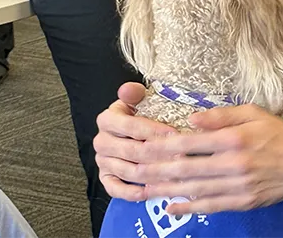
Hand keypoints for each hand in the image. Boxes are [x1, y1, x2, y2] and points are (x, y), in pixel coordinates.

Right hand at [94, 83, 176, 200]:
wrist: (125, 130)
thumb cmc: (136, 113)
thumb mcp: (136, 99)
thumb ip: (134, 92)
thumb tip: (129, 90)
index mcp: (107, 119)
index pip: (132, 126)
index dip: (155, 131)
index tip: (175, 134)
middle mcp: (102, 141)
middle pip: (132, 151)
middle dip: (158, 155)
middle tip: (180, 158)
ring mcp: (102, 160)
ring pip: (127, 170)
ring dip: (150, 175)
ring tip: (172, 175)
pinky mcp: (105, 177)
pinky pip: (115, 188)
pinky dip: (130, 192)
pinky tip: (147, 192)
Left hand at [134, 105, 282, 215]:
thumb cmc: (278, 134)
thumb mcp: (252, 113)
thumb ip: (220, 116)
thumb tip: (191, 119)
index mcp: (233, 139)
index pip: (189, 143)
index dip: (162, 146)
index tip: (141, 145)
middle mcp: (233, 164)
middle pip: (186, 169)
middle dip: (155, 170)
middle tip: (133, 170)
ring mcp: (238, 186)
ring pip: (194, 190)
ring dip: (166, 190)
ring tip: (144, 190)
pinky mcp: (243, 201)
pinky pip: (211, 206)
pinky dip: (189, 207)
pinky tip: (171, 206)